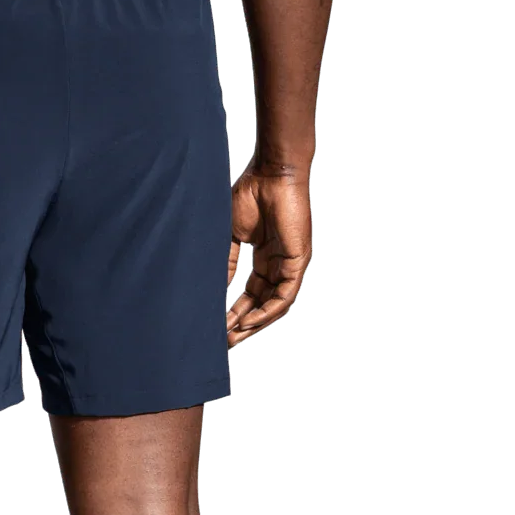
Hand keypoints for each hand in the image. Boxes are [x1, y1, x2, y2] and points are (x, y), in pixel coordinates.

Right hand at [226, 162, 313, 348]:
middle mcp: (279, 264)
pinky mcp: (298, 261)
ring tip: (233, 337)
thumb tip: (215, 290)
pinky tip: (250, 323)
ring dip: (254, 323)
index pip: (251, 294)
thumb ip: (226, 263)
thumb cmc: (250, 194)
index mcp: (264, 257)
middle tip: (224, 342)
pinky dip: (267, 312)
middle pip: (261, 304)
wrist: (271, 172)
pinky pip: (284, 296)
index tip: (218, 328)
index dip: (234, 312)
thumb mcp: (231, 236)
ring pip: (274, 305)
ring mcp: (290, 264)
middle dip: (242, 325)